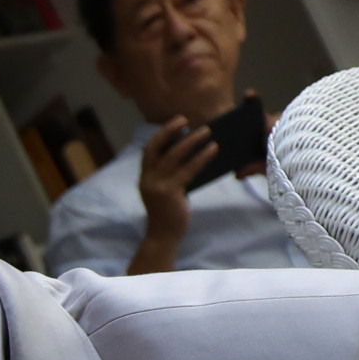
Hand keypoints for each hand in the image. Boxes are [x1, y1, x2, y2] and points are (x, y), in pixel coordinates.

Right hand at [128, 119, 212, 275]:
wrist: (163, 238)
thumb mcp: (164, 191)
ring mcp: (158, 186)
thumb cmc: (167, 214)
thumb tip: (192, 154)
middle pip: (160, 148)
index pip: (149, 149)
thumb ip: (170, 175)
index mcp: (145, 177)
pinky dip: (202, 157)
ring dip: (192, 141)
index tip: (177, 123)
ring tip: (208, 132)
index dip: (162, 134)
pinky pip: (189, 169)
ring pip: (175, 156)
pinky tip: (213, 150)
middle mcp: (148, 179)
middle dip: (174, 131)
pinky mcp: (171, 193)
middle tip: (190, 121)